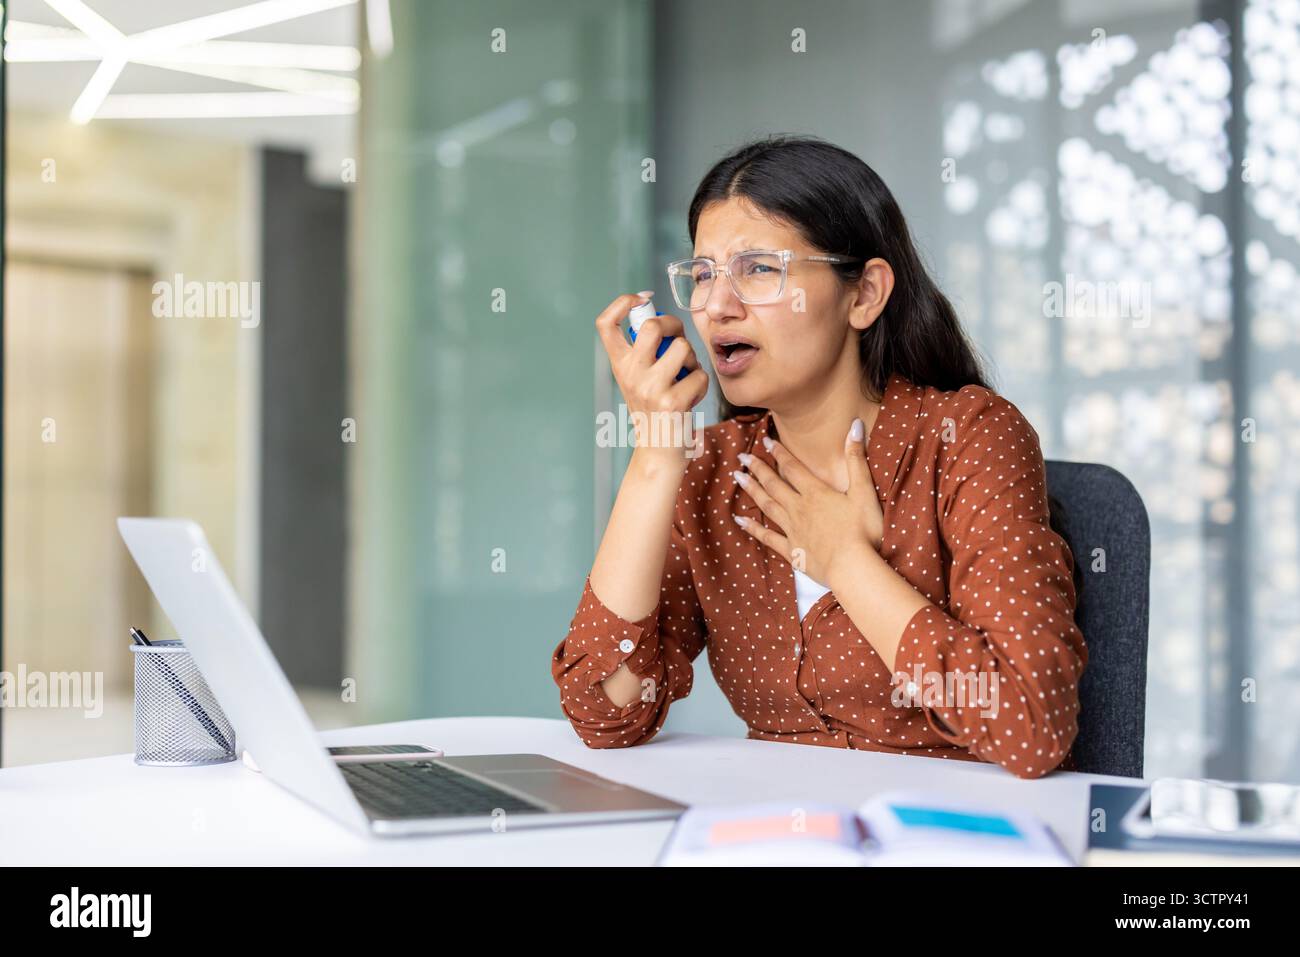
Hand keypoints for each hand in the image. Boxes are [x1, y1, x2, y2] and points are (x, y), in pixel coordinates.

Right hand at [595, 293, 710, 464]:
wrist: (658, 451)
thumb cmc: (655, 409)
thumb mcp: (640, 379)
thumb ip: (645, 352)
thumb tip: (664, 320)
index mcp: (619, 365)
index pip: (605, 323)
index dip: (622, 302)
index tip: (641, 299)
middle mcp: (630, 374)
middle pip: (651, 325)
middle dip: (674, 325)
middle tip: (678, 339)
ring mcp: (650, 388)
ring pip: (682, 348)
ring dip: (692, 359)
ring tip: (687, 375)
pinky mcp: (672, 402)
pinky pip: (699, 375)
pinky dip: (702, 385)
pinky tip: (691, 398)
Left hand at [732, 418, 883, 585]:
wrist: (853, 567)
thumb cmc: (863, 531)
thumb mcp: (864, 491)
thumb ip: (856, 459)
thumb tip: (855, 425)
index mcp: (816, 493)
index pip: (792, 468)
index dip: (779, 453)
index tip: (764, 442)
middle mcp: (799, 508)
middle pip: (773, 484)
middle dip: (757, 468)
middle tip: (742, 457)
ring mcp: (793, 530)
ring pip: (767, 506)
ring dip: (752, 491)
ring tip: (738, 478)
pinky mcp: (792, 551)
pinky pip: (767, 537)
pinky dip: (753, 528)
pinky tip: (740, 520)